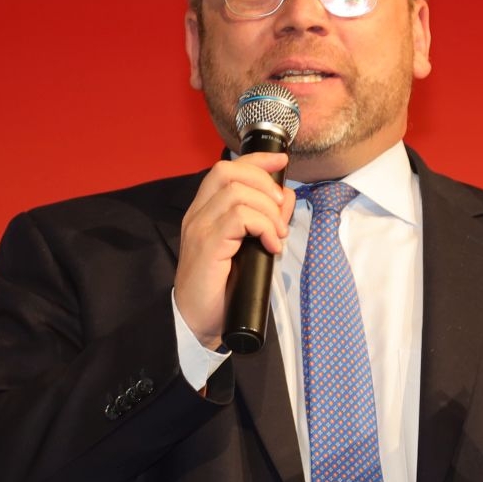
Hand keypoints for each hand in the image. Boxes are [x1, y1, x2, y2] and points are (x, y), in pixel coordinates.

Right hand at [173, 152, 293, 349]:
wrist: (197, 322)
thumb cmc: (221, 290)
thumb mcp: (247, 248)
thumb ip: (263, 220)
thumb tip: (285, 196)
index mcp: (204, 212)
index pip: (227, 169)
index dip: (257, 159)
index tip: (282, 161)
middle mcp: (197, 214)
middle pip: (229, 172)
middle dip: (264, 183)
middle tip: (280, 211)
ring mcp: (200, 228)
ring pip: (237, 192)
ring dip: (267, 210)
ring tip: (276, 235)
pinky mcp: (207, 245)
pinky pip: (239, 217)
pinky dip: (263, 226)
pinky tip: (271, 246)